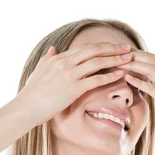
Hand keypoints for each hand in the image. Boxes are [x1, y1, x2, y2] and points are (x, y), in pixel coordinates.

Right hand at [15, 42, 133, 125]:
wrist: (25, 108)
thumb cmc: (31, 93)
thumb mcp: (38, 71)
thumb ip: (47, 59)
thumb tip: (52, 49)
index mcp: (59, 58)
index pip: (85, 48)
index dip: (102, 46)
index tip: (115, 46)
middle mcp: (65, 63)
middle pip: (94, 50)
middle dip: (113, 48)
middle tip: (128, 48)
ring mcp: (69, 75)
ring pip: (98, 62)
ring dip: (115, 59)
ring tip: (129, 59)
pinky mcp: (73, 89)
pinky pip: (96, 80)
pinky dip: (110, 75)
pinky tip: (120, 74)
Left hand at [116, 50, 154, 144]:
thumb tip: (151, 86)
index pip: (154, 60)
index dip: (138, 54)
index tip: (122, 53)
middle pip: (152, 59)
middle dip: (134, 54)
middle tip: (116, 53)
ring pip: (152, 69)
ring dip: (134, 64)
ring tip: (118, 63)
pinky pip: (153, 88)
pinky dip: (139, 81)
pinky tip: (127, 78)